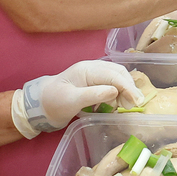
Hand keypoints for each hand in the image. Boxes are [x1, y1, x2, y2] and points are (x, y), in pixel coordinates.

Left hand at [13, 60, 141, 138]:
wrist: (40, 105)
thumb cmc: (54, 102)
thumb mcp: (72, 100)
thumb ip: (94, 94)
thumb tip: (115, 91)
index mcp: (87, 69)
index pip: (114, 75)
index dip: (128, 87)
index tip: (136, 102)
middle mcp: (92, 68)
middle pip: (119, 73)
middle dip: (129, 88)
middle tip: (132, 105)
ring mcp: (93, 75)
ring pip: (117, 78)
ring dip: (124, 91)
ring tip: (124, 106)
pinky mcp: (93, 83)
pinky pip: (112, 84)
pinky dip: (118, 93)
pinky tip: (115, 104)